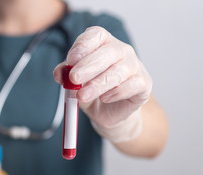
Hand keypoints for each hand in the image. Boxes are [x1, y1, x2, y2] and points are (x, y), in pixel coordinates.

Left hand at [54, 26, 151, 141]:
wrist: (108, 111)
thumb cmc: (91, 90)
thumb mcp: (74, 82)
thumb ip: (65, 74)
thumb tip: (59, 73)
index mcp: (102, 43)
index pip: (95, 35)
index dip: (83, 46)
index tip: (70, 60)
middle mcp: (121, 50)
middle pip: (108, 52)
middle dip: (88, 66)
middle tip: (74, 78)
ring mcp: (134, 66)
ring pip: (118, 71)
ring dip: (98, 84)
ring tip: (82, 95)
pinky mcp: (143, 83)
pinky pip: (131, 85)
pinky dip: (116, 92)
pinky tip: (104, 98)